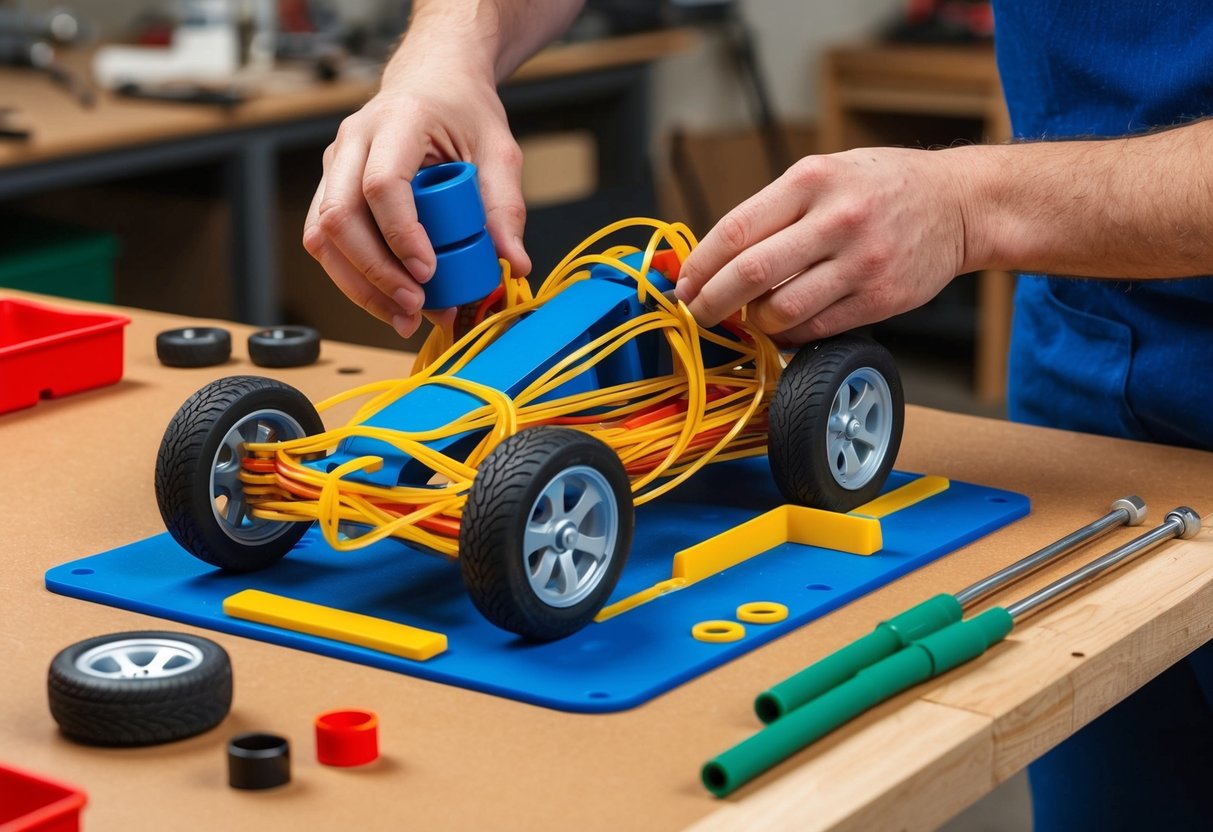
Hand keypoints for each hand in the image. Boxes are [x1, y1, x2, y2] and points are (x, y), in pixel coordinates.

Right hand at [303, 44, 529, 337]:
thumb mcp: (499, 151)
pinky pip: (324, 239)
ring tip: (403, 317)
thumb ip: (506, 208)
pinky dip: (352, 277)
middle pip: (339, 215)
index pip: (382, 184)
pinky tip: (386, 301)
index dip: (400, 234)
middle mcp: (354, 139)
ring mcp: (335, 164)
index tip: (428, 273)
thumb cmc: (464, 111)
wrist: (434, 80)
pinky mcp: (330, 188)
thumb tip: (515, 265)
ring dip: (358, 285)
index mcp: (398, 120)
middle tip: (416, 307)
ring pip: (321, 234)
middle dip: (375, 272)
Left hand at [675, 147, 970, 343]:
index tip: (683, 286)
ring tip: (750, 316)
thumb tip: (714, 258)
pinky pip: (816, 329)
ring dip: (753, 323)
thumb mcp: (826, 173)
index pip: (735, 231)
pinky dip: (789, 334)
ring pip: (781, 311)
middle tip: (697, 314)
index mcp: (812, 181)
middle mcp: (837, 219)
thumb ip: (774, 210)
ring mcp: (861, 262)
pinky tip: (785, 326)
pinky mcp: (880, 298)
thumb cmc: (881, 187)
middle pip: (750, 276)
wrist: (959, 203)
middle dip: (711, 303)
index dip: (699, 266)